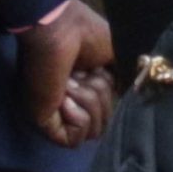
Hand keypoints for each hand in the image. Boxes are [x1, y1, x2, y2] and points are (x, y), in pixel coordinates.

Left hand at [15, 0, 113, 147]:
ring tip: (71, 83)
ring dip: (89, 104)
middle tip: (83, 75)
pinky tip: (65, 98)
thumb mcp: (119, 56)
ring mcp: (56, 113)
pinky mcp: (44, 123)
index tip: (100, 71)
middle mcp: (70, 101)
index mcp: (84, 86)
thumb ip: (127, 80)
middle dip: (101, 97)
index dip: (110, 92)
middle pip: (104, 123)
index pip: (107, 109)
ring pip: (92, 133)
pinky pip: (73, 140)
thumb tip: (128, 97)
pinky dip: (78, 119)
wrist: (60, 31)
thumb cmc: (86, 36)